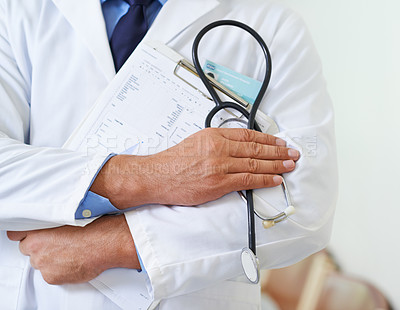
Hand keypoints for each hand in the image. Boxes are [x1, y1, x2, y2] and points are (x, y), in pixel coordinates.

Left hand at [7, 215, 138, 284]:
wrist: (104, 243)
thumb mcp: (69, 216)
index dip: (26, 234)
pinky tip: (72, 261)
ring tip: (69, 252)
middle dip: (40, 246)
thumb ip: (52, 221)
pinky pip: (51, 273)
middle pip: (28, 249)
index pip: (16, 234)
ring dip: (50, 258)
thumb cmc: (90, 227)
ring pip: (40, 262)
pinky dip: (59, 269)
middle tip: (57, 242)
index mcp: (37, 231)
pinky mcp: (52, 277)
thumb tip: (50, 223)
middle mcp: (35, 248)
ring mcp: (43, 264)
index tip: (31, 234)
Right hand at [92, 128, 299, 208]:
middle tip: (293, 153)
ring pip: (255, 164)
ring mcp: (220, 166)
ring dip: (276, 165)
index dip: (268, 139)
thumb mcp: (197, 141)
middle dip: (278, 151)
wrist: (158, 176)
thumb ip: (219, 142)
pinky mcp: (219, 183)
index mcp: (214, 135)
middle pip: (256, 149)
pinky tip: (275, 179)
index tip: (280, 142)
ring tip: (290, 165)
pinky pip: (248, 180)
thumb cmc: (174, 160)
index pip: (248, 135)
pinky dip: (264, 180)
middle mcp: (219, 148)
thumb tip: (239, 146)